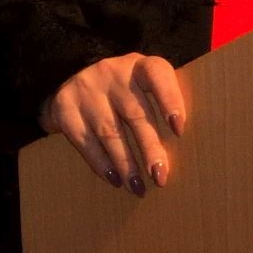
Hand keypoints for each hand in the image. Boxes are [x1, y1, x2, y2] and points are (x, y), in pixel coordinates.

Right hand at [42, 53, 186, 196]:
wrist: (71, 80)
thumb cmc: (122, 90)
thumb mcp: (142, 86)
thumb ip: (161, 104)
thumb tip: (187, 146)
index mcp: (138, 65)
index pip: (157, 74)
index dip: (170, 99)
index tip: (179, 128)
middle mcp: (112, 73)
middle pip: (135, 113)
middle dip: (150, 148)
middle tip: (160, 176)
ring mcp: (86, 89)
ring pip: (110, 132)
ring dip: (126, 164)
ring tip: (138, 187)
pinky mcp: (65, 108)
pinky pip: (86, 141)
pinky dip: (102, 164)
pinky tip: (115, 180)